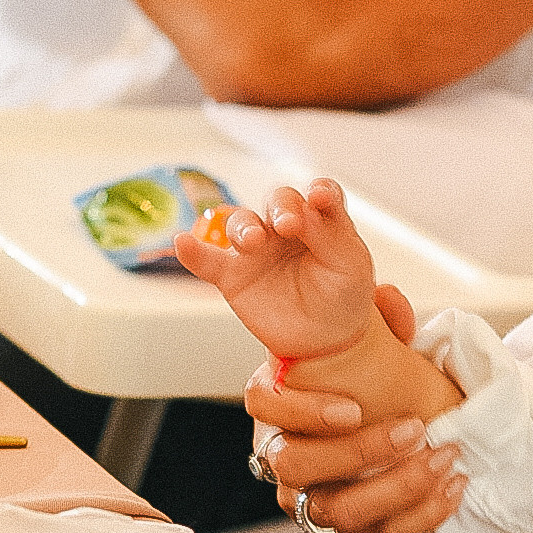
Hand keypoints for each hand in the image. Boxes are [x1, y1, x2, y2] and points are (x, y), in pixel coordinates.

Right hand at [175, 178, 376, 360]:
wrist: (326, 341)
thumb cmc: (343, 296)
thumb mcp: (351, 266)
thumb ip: (332, 234)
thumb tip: (309, 203)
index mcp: (322, 220)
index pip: (321, 195)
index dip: (320, 192)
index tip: (320, 197)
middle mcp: (287, 227)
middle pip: (279, 202)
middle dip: (282, 207)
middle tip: (289, 224)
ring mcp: (258, 249)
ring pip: (242, 223)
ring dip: (244, 228)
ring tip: (253, 242)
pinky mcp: (234, 275)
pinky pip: (208, 261)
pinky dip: (193, 252)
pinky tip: (182, 243)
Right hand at [243, 285, 470, 532]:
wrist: (396, 434)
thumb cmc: (372, 387)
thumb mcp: (374, 348)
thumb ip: (382, 322)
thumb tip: (391, 298)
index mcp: (278, 403)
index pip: (263, 403)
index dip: (302, 410)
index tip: (353, 408)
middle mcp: (283, 459)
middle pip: (297, 467)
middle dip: (361, 452)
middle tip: (417, 430)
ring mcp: (308, 503)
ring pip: (337, 512)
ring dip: (397, 488)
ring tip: (444, 459)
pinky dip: (421, 516)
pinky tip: (453, 488)